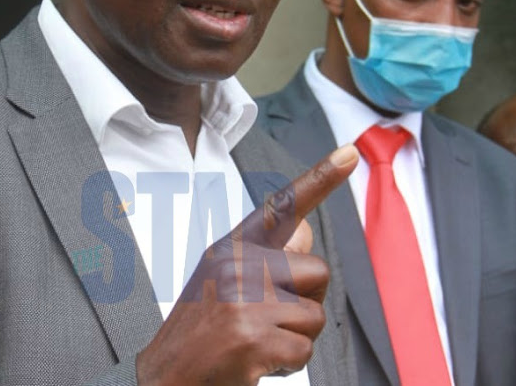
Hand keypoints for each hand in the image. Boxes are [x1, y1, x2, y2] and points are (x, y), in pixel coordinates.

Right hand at [136, 144, 358, 385]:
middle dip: (306, 300)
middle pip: (318, 270)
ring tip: (257, 340)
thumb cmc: (200, 327)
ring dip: (296, 336)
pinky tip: (256, 361)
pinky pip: (304, 350)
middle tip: (268, 318)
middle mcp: (238, 264)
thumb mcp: (221, 277)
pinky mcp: (253, 338)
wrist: (166, 375)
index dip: (320, 178)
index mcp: (232, 247)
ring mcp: (245, 299)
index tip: (350, 152)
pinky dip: (288, 363)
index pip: (281, 206)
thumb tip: (306, 229)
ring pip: (315, 315)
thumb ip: (264, 254)